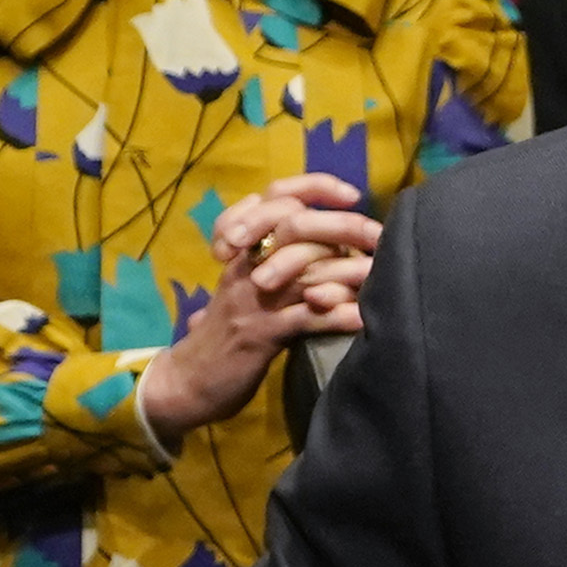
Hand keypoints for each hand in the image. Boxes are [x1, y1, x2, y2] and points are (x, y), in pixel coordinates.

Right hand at [142, 173, 384, 435]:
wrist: (188, 379)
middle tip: (377, 235)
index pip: (275, 196)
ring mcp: (252, 298)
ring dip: (347, 270)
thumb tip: (331, 240)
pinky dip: (335, 316)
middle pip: (295, 224)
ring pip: (303, 269)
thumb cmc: (226, 332)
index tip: (351, 193)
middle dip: (343, 226)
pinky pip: (303, 318)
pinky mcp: (259, 335)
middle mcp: (246, 264)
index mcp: (243, 247)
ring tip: (379, 272)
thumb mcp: (246, 285)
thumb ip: (279, 257)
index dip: (315, 187)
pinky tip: (361, 318)